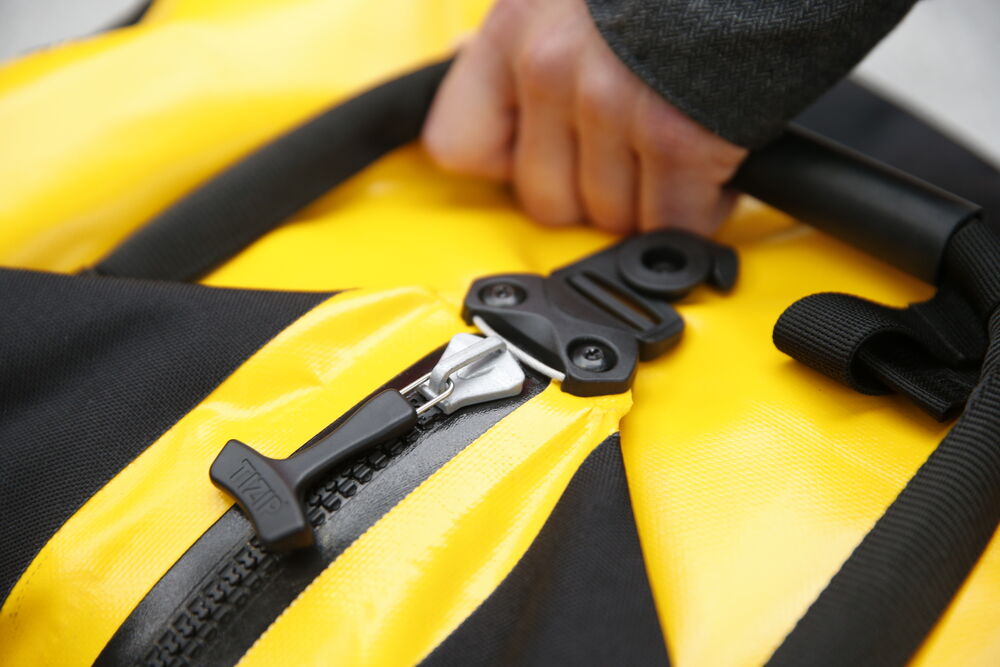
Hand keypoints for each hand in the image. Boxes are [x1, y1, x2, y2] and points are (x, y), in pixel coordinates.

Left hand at [422, 0, 747, 234]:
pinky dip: (700, 209)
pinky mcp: (675, 137)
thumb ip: (526, 37)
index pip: (457, 146)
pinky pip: (672, 222)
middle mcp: (549, 66)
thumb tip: (477, 60)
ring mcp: (609, 104)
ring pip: (610, 219)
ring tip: (677, 143)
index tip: (536, 157)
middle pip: (545, 201)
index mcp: (514, 26)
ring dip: (653, 198)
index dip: (504, 166)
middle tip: (632, 153)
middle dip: (595, 192)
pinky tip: (710, 165)